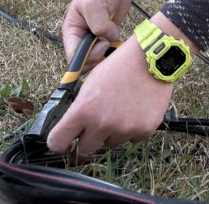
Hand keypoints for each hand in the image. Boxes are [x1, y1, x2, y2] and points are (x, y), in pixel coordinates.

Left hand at [46, 32, 173, 155]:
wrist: (151, 58)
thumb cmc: (119, 66)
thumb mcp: (91, 83)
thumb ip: (80, 108)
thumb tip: (74, 127)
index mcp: (84, 110)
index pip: (58, 142)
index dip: (58, 144)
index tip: (63, 143)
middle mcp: (102, 124)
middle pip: (85, 150)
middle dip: (87, 140)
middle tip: (95, 127)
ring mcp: (124, 129)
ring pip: (111, 142)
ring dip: (113, 131)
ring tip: (123, 107)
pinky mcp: (144, 130)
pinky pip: (132, 138)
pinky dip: (133, 128)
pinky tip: (137, 109)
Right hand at [62, 0, 134, 63]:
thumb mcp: (95, 4)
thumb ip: (98, 25)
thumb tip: (108, 40)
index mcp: (72, 30)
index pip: (73, 57)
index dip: (87, 59)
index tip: (102, 45)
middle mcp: (82, 37)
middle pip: (87, 62)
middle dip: (100, 57)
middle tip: (110, 41)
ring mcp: (95, 37)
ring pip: (100, 58)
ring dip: (110, 54)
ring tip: (116, 37)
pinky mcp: (108, 35)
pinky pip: (111, 51)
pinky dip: (117, 49)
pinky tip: (122, 38)